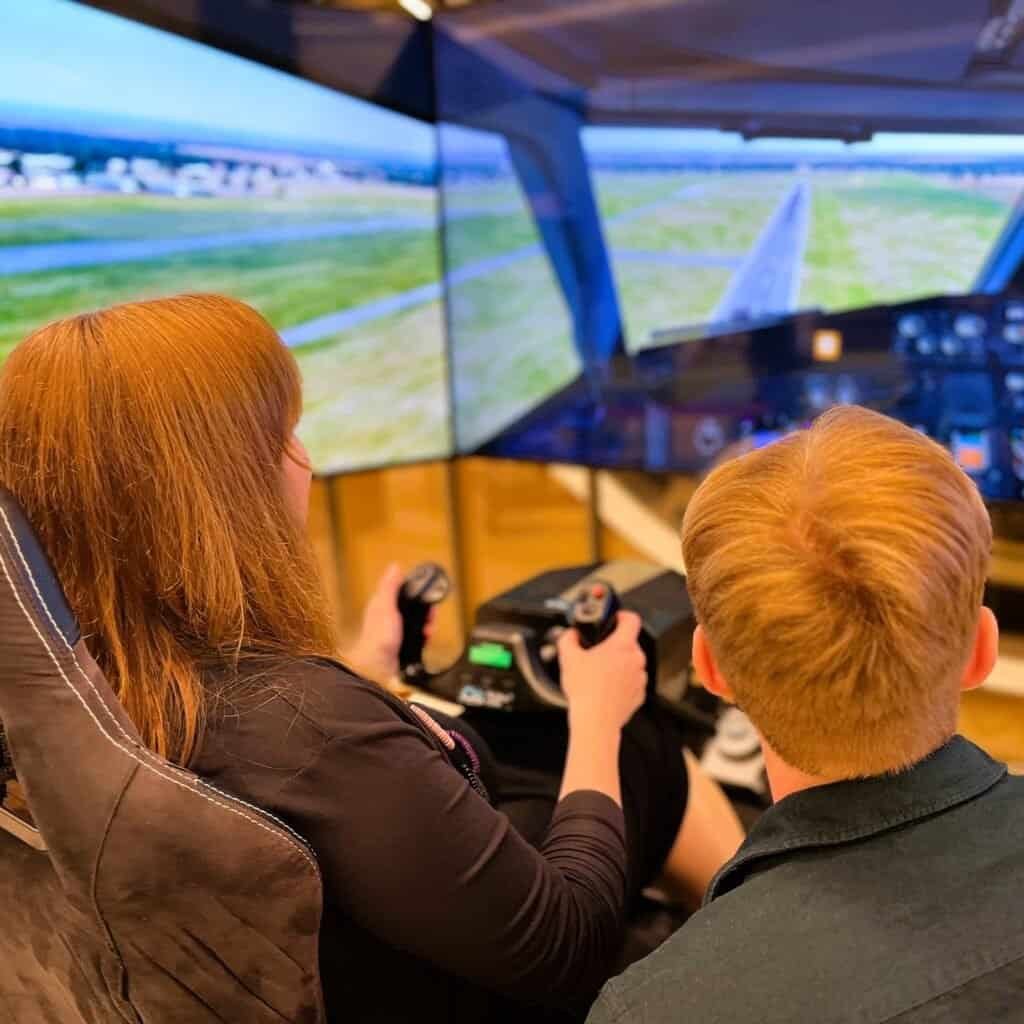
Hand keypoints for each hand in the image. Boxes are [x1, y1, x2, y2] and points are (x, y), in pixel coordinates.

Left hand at [350, 563, 436, 681]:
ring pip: (418, 620)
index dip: (417, 589)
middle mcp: (389, 615)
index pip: (403, 589)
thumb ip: (390, 587)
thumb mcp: (385, 607)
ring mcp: (397, 630)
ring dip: (427, 624)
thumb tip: (395, 567)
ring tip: (429, 628)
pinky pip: (419, 635)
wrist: (378, 668)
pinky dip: (425, 636)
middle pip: (414, 605)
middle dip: (426, 610)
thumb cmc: (378, 638)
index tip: (428, 591)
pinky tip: (426, 638)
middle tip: (431, 615)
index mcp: (383, 603)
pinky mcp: (403, 642)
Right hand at [557, 610, 646, 734]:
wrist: (596, 721)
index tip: (614, 618)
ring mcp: (640, 679)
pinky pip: (631, 682)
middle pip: (629, 643)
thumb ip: (568, 638)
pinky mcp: (639, 696)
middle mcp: (636, 660)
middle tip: (597, 652)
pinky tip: (604, 689)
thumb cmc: (585, 691)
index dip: (622, 615)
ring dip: (618, 665)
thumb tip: (571, 635)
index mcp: (623, 646)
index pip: (631, 619)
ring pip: (631, 663)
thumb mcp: (568, 657)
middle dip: (614, 645)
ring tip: (599, 674)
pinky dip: (621, 683)